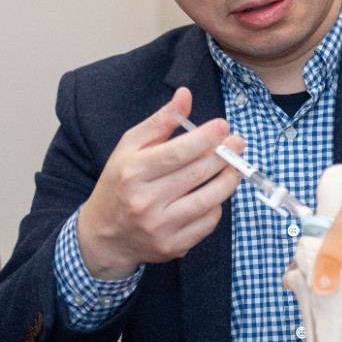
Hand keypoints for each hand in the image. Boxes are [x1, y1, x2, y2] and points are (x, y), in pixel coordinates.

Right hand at [76, 87, 243, 278]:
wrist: (104, 235)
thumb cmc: (119, 183)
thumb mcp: (130, 147)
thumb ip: (160, 121)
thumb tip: (185, 95)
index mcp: (133, 172)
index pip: (178, 152)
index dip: (205, 137)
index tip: (223, 125)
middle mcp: (144, 201)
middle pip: (196, 174)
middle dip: (223, 155)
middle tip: (237, 143)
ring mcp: (159, 227)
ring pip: (208, 201)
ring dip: (228, 180)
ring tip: (235, 166)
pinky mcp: (172, 247)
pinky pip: (207, 223)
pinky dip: (217, 206)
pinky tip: (215, 193)